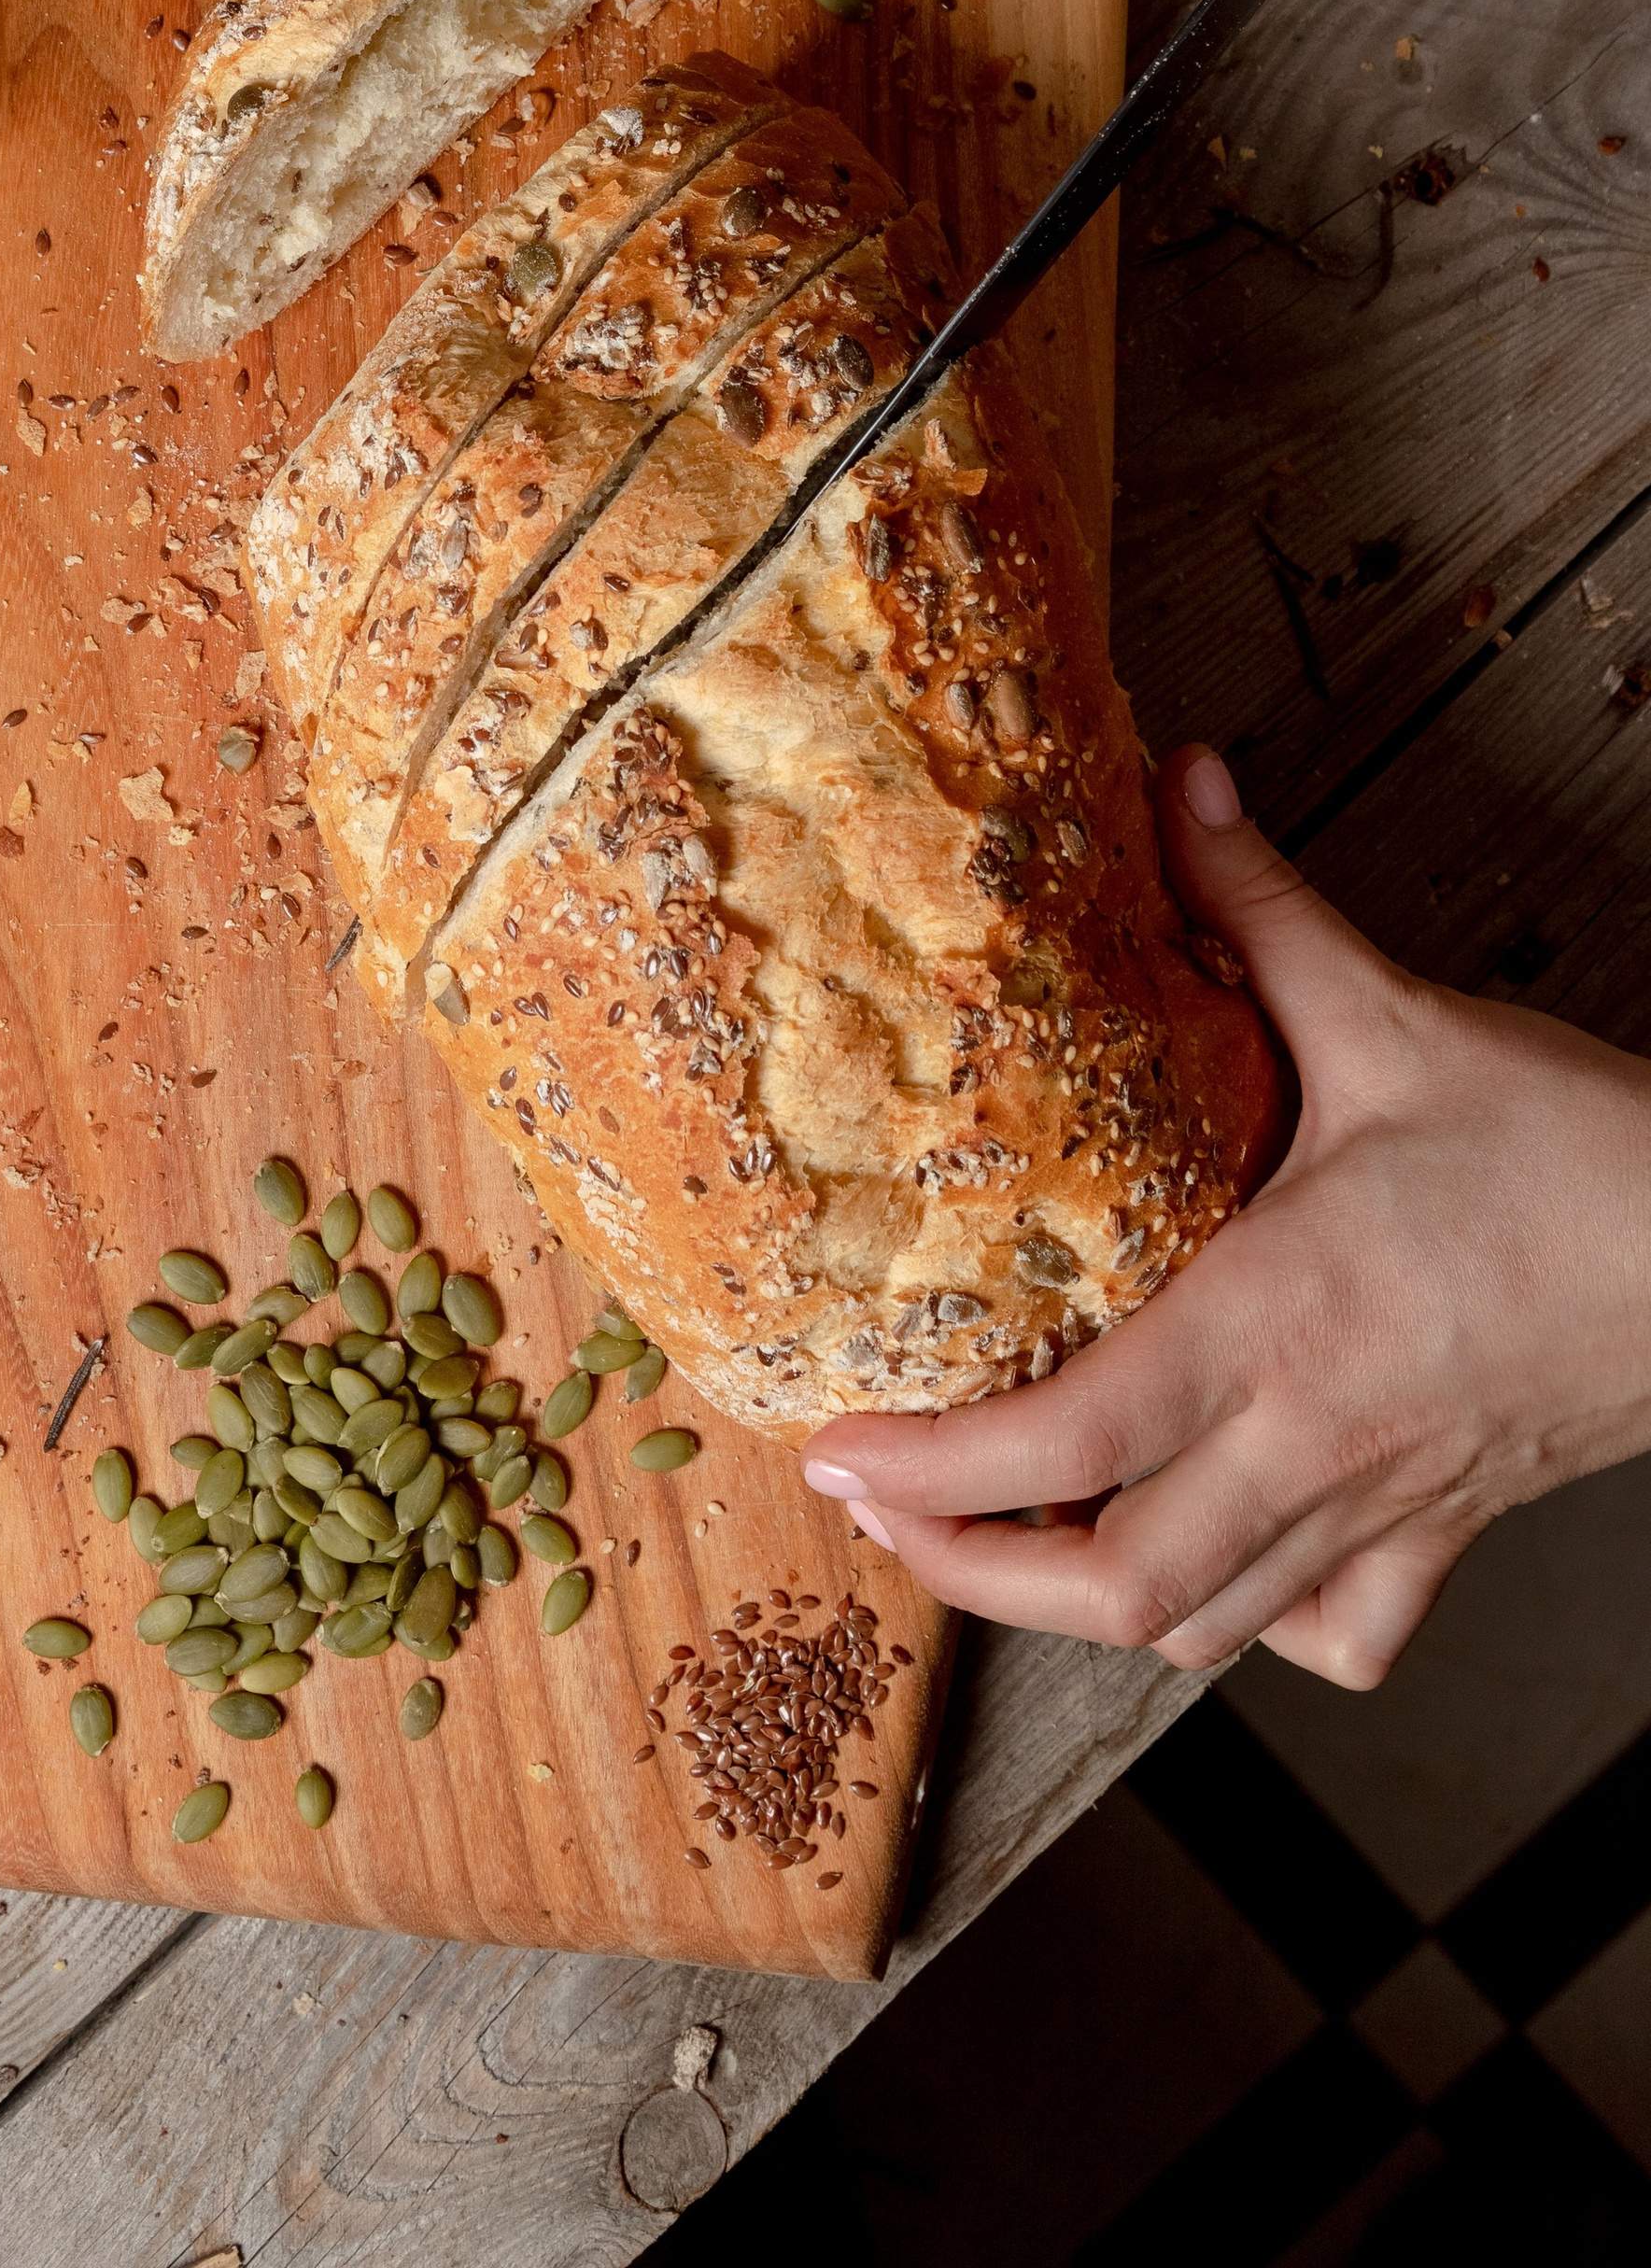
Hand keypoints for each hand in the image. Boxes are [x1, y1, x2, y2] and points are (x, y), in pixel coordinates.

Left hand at [800, 747, 1650, 1688]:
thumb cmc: (1576, 1153)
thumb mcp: (1397, 1017)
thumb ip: (1261, 906)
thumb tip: (1176, 780)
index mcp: (1275, 1318)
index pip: (1065, 1437)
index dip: (934, 1470)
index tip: (838, 1454)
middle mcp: (1311, 1436)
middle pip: (1111, 1580)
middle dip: (969, 1570)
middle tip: (883, 1515)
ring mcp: (1381, 1505)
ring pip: (1203, 1626)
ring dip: (1082, 1609)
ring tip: (993, 1548)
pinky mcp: (1446, 1533)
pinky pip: (1333, 1633)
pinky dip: (1252, 1626)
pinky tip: (1213, 1571)